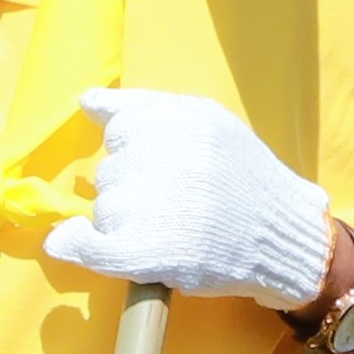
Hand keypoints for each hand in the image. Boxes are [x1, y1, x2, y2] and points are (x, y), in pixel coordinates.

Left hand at [47, 85, 333, 310]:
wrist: (283, 237)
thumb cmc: (244, 180)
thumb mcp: (208, 121)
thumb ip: (145, 107)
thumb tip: (86, 102)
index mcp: (181, 120)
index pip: (121, 128)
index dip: (137, 152)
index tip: (163, 168)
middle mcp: (167, 157)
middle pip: (112, 170)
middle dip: (134, 187)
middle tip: (178, 205)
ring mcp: (154, 205)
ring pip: (106, 207)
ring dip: (127, 220)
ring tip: (173, 229)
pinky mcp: (146, 251)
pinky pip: (90, 245)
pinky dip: (76, 245)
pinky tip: (70, 242)